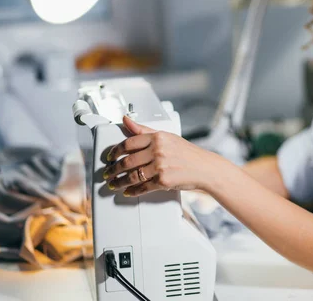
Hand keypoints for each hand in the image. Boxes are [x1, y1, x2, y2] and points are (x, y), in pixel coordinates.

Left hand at [104, 115, 224, 195]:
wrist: (205, 168)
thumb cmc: (187, 153)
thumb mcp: (166, 137)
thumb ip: (144, 130)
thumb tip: (126, 120)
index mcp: (157, 137)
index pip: (128, 143)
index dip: (114, 151)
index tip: (109, 157)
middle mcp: (158, 150)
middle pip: (127, 161)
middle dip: (113, 169)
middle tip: (107, 174)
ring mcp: (161, 166)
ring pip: (132, 176)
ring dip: (120, 182)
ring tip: (114, 184)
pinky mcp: (164, 180)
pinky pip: (143, 187)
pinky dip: (133, 191)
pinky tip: (129, 191)